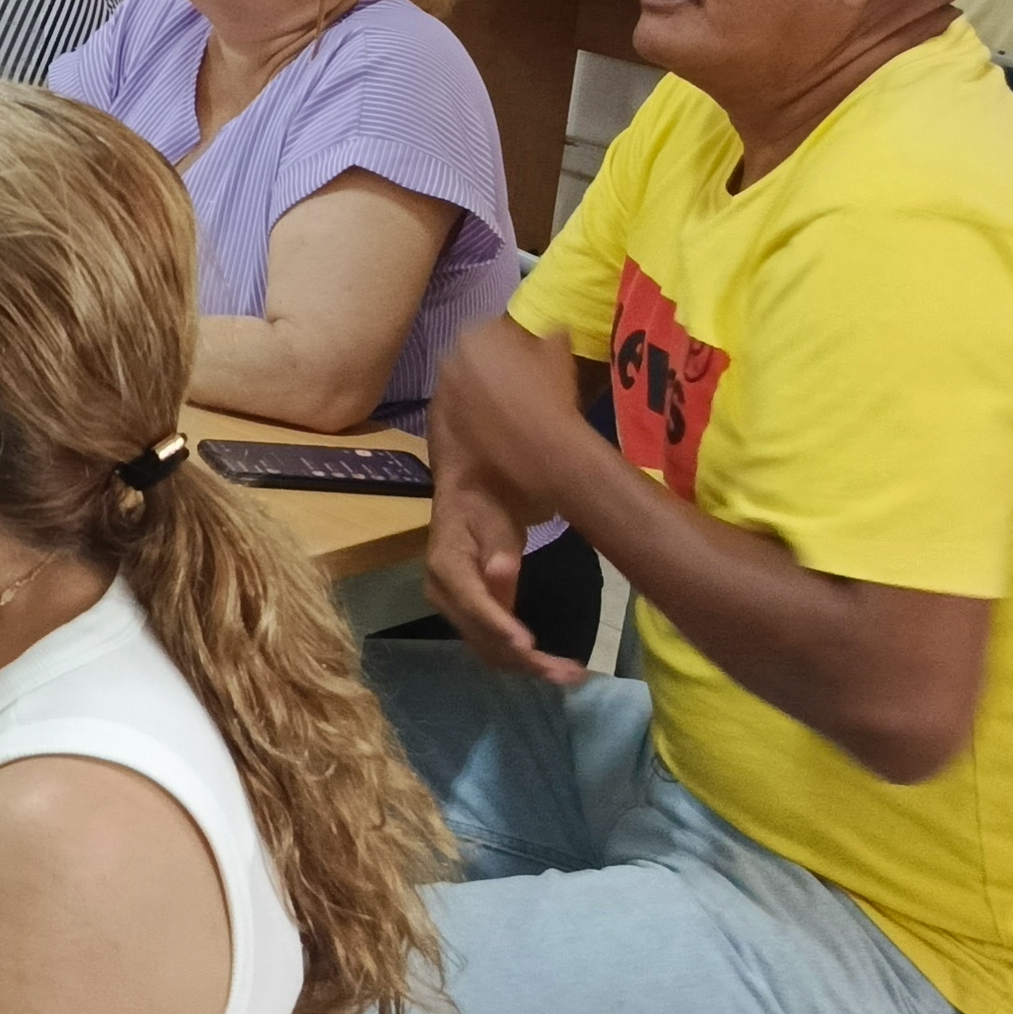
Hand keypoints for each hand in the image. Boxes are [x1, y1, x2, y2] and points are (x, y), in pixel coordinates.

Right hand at [419, 316, 599, 682]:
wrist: (475, 388)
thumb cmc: (503, 378)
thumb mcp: (525, 365)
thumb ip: (538, 357)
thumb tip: (553, 339)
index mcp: (466, 493)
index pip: (455, 552)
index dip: (481, 584)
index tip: (511, 597)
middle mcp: (457, 526)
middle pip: (454, 595)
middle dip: (495, 634)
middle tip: (544, 662)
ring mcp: (465, 544)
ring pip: (465, 612)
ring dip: (505, 650)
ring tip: (559, 675)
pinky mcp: (482, 556)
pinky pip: (485, 611)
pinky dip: (512, 641)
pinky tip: (552, 663)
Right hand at [422, 470, 580, 682]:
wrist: (465, 498)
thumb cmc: (483, 504)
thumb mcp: (493, 517)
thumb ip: (498, 546)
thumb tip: (501, 574)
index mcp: (446, 567)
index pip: (474, 605)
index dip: (500, 628)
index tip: (529, 647)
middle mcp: (443, 596)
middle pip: (483, 638)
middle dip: (526, 660)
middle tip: (570, 673)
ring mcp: (453, 610)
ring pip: (488, 649)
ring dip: (527, 666)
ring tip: (569, 675)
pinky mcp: (466, 617)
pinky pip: (490, 646)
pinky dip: (519, 659)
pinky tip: (548, 664)